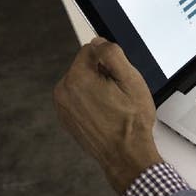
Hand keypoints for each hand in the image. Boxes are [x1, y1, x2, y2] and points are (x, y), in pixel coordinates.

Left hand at [53, 37, 162, 193]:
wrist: (126, 154)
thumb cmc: (131, 122)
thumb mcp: (132, 80)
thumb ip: (113, 54)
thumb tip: (100, 41)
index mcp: (77, 79)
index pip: (92, 49)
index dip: (111, 60)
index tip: (120, 77)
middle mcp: (64, 91)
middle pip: (86, 66)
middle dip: (103, 74)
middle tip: (120, 93)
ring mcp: (63, 106)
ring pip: (83, 82)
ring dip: (98, 87)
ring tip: (114, 105)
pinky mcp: (67, 117)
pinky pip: (80, 98)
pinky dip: (92, 101)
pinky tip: (107, 113)